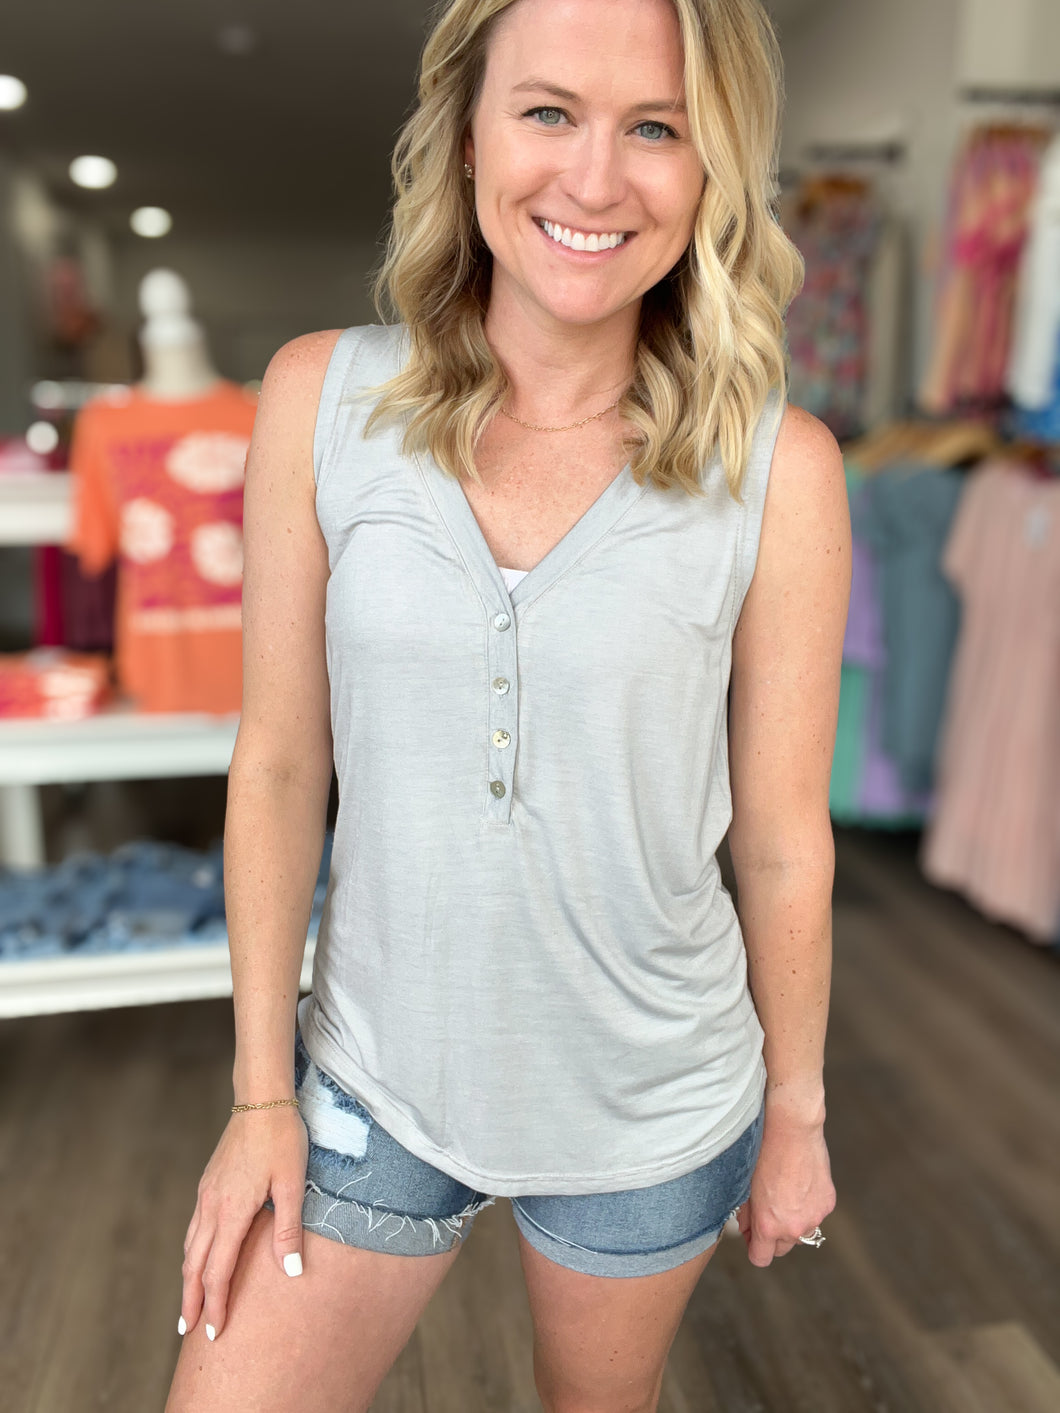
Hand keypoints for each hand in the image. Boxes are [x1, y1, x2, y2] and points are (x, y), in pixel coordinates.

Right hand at [179, 1107, 308, 1340]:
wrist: (261, 1099)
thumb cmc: (282, 1138)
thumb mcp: (293, 1183)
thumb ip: (288, 1229)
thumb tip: (290, 1272)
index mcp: (232, 1211)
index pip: (218, 1270)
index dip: (215, 1304)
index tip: (213, 1332)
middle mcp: (211, 1206)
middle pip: (194, 1264)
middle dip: (191, 1300)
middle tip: (187, 1331)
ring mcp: (206, 1193)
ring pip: (190, 1246)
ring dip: (188, 1278)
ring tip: (188, 1303)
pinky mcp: (208, 1183)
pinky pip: (193, 1227)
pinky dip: (191, 1253)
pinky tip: (197, 1258)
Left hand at [736, 1105, 834, 1267]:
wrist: (792, 1130)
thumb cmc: (764, 1153)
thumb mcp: (746, 1186)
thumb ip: (746, 1214)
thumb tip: (747, 1229)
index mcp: (769, 1226)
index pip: (761, 1258)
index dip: (754, 1248)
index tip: (752, 1235)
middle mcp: (793, 1227)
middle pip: (782, 1248)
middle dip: (773, 1235)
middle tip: (767, 1210)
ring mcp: (814, 1217)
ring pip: (801, 1231)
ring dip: (793, 1221)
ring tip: (785, 1193)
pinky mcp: (828, 1204)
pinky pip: (815, 1214)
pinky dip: (808, 1205)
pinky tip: (800, 1183)